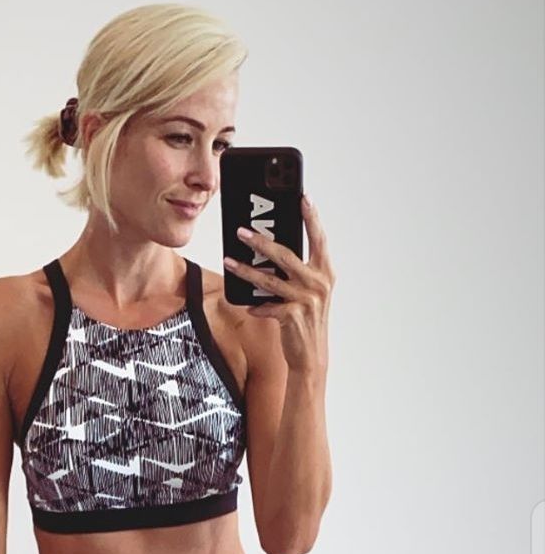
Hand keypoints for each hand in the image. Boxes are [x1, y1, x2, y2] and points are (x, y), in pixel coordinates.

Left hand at [225, 195, 334, 373]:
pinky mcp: (292, 317)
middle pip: (285, 254)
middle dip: (261, 241)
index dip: (311, 217)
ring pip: (269, 279)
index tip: (301, 196)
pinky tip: (246, 305)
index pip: (318, 238)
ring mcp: (306, 300)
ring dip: (245, 270)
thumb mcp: (309, 292)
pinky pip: (267, 306)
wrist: (310, 357)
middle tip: (241, 231)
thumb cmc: (307, 321)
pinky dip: (255, 306)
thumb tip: (270, 252)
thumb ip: (297, 272)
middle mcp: (318, 283)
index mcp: (325, 272)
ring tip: (229, 261)